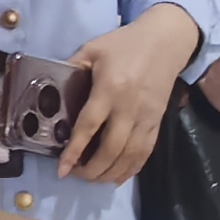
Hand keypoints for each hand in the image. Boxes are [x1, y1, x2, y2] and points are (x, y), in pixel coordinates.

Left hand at [59, 4, 205, 182]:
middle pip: (111, 149)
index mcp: (110, 89)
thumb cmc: (125, 43)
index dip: (74, 151)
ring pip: (130, 156)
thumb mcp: (93, 49)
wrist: (166, 41)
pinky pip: (145, 152)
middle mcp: (129, 107)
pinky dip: (131, 169)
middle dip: (92, 169)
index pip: (89, 127)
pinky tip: (117, 177)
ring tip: (93, 179)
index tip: (62, 169)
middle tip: (76, 175)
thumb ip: (71, 68)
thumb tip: (52, 89)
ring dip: (110, 173)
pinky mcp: (158, 122)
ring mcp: (147, 117)